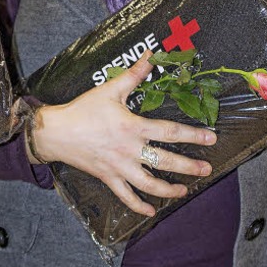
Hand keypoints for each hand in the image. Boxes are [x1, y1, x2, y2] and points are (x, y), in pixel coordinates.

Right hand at [30, 53, 215, 215]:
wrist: (55, 132)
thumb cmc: (83, 110)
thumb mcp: (110, 89)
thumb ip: (134, 74)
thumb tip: (152, 55)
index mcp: (132, 127)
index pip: (169, 132)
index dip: (192, 135)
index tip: (211, 138)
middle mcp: (129, 150)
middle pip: (165, 161)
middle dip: (189, 166)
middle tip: (206, 169)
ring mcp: (119, 167)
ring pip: (148, 184)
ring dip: (169, 190)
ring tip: (184, 190)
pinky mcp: (108, 178)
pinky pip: (125, 196)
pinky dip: (138, 206)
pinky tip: (151, 211)